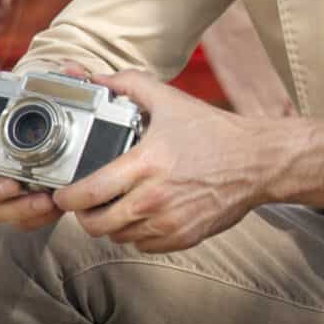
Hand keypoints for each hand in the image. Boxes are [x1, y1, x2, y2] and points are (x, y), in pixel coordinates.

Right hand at [0, 63, 89, 230]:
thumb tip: (71, 70)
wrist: (75, 154)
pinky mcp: (16, 210)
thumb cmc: (57, 124)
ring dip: (14, 209)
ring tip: (43, 200)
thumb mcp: (64, 103)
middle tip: (12, 184)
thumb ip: (67, 85)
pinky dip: (35, 218)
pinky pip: (16, 222)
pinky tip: (55, 208)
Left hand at [49, 71, 269, 253]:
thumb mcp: (170, 100)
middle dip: (84, 214)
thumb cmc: (215, 132)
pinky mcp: (183, 237)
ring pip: (117, 237)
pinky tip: (143, 214)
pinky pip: (143, 245)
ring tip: (116, 205)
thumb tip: (91, 77)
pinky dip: (137, 233)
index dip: (66, 197)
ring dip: (111, 224)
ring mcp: (169, 222)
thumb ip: (127, 85)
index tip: (64, 192)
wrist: (259, 161)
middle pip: (96, 224)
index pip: (87, 193)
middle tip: (87, 201)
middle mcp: (154, 198)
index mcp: (145, 164)